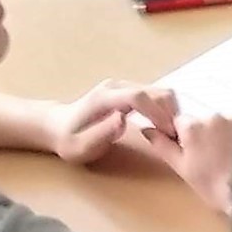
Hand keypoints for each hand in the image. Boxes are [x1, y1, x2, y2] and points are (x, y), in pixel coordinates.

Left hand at [43, 79, 174, 166]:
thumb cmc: (69, 140)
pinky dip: (164, 109)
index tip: (168, 132)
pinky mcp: (128, 91)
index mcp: (105, 98)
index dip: (157, 113)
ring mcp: (123, 86)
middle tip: (173, 137)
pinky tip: (162, 126)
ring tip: (169, 133)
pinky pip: (154, 95)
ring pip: (159, 92)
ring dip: (170, 111)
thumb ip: (101, 134)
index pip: (139, 97)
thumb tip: (123, 119)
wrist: (58, 126)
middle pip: (155, 91)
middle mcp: (116, 86)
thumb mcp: (80, 145)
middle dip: (169, 113)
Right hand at [131, 102, 231, 212]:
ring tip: (231, 158)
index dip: (185, 137)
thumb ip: (163, 146)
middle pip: (204, 121)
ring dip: (224, 134)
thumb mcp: (183, 168)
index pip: (181, 122)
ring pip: (224, 122)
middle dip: (206, 135)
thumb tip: (147, 129)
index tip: (193, 153)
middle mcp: (214, 115)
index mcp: (192, 126)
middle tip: (213, 159)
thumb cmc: (212, 185)